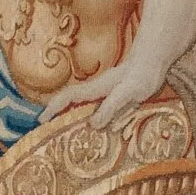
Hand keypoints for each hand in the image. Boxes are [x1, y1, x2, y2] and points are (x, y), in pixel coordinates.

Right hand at [41, 47, 170, 133]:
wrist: (153, 61)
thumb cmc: (143, 75)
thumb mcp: (128, 92)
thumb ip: (111, 106)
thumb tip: (92, 124)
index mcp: (96, 89)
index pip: (69, 97)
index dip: (54, 108)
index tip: (42, 120)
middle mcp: (96, 90)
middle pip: (69, 101)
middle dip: (54, 114)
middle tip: (44, 132)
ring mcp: (102, 93)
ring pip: (79, 105)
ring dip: (66, 116)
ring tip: (59, 134)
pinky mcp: (110, 96)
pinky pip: (91, 107)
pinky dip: (82, 117)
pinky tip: (86, 129)